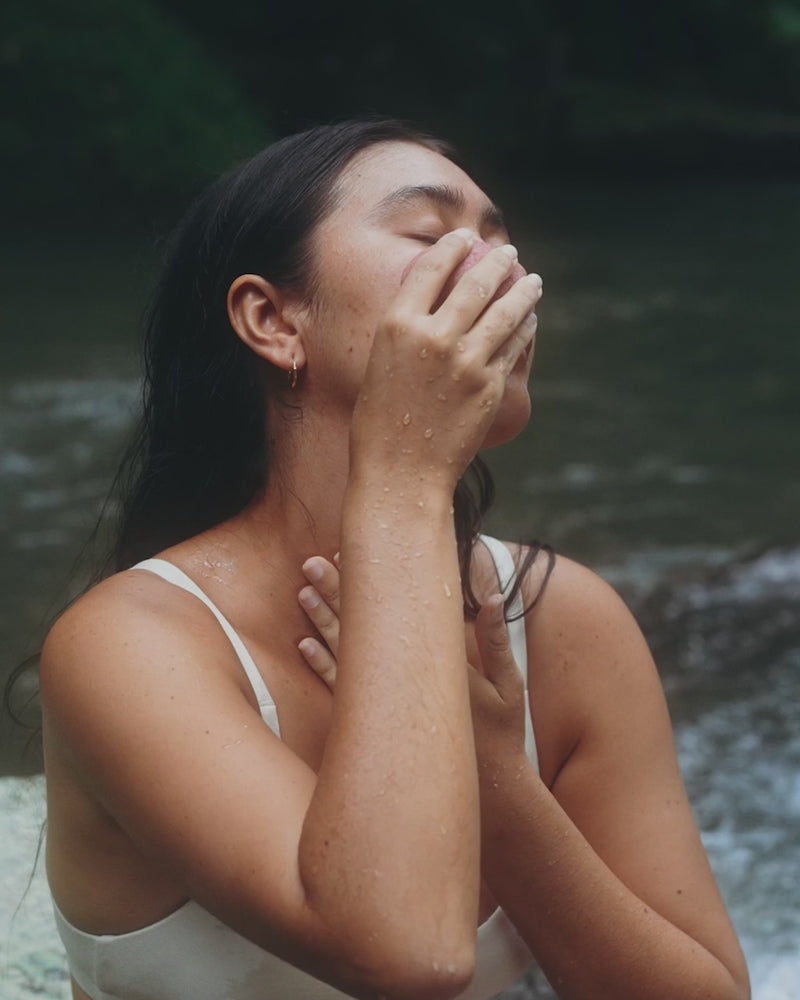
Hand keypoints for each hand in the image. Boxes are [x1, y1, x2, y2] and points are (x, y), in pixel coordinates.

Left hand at [298, 557, 527, 778]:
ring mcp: (388, 706)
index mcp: (439, 662)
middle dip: (336, 592)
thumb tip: (494, 595)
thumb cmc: (502, 736)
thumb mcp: (510, 686)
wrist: (488, 795)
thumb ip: (497, 641)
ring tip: (302, 592)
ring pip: (346, 655)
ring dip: (323, 621)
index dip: (376, 582)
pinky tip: (303, 645)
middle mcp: (407, 682)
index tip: (355, 554)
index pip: (402, 611)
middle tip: (311, 563)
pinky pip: (339, 692)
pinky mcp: (376, 726)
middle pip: (365, 627)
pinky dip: (321, 666)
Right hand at [351, 229, 541, 486]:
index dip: (452, 247)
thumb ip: (406, 334)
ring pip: (505, 311)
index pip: (431, 269)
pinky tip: (530, 319)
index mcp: (397, 325)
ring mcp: (466, 360)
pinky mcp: (490, 385)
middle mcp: (433, 336)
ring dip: (523, 290)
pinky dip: (525, 326)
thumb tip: (436, 310)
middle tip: (508, 253)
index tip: (466, 237)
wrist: (400, 472)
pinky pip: (514, 345)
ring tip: (532, 280)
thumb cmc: (379, 424)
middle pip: (475, 283)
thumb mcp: (380, 365)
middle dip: (497, 262)